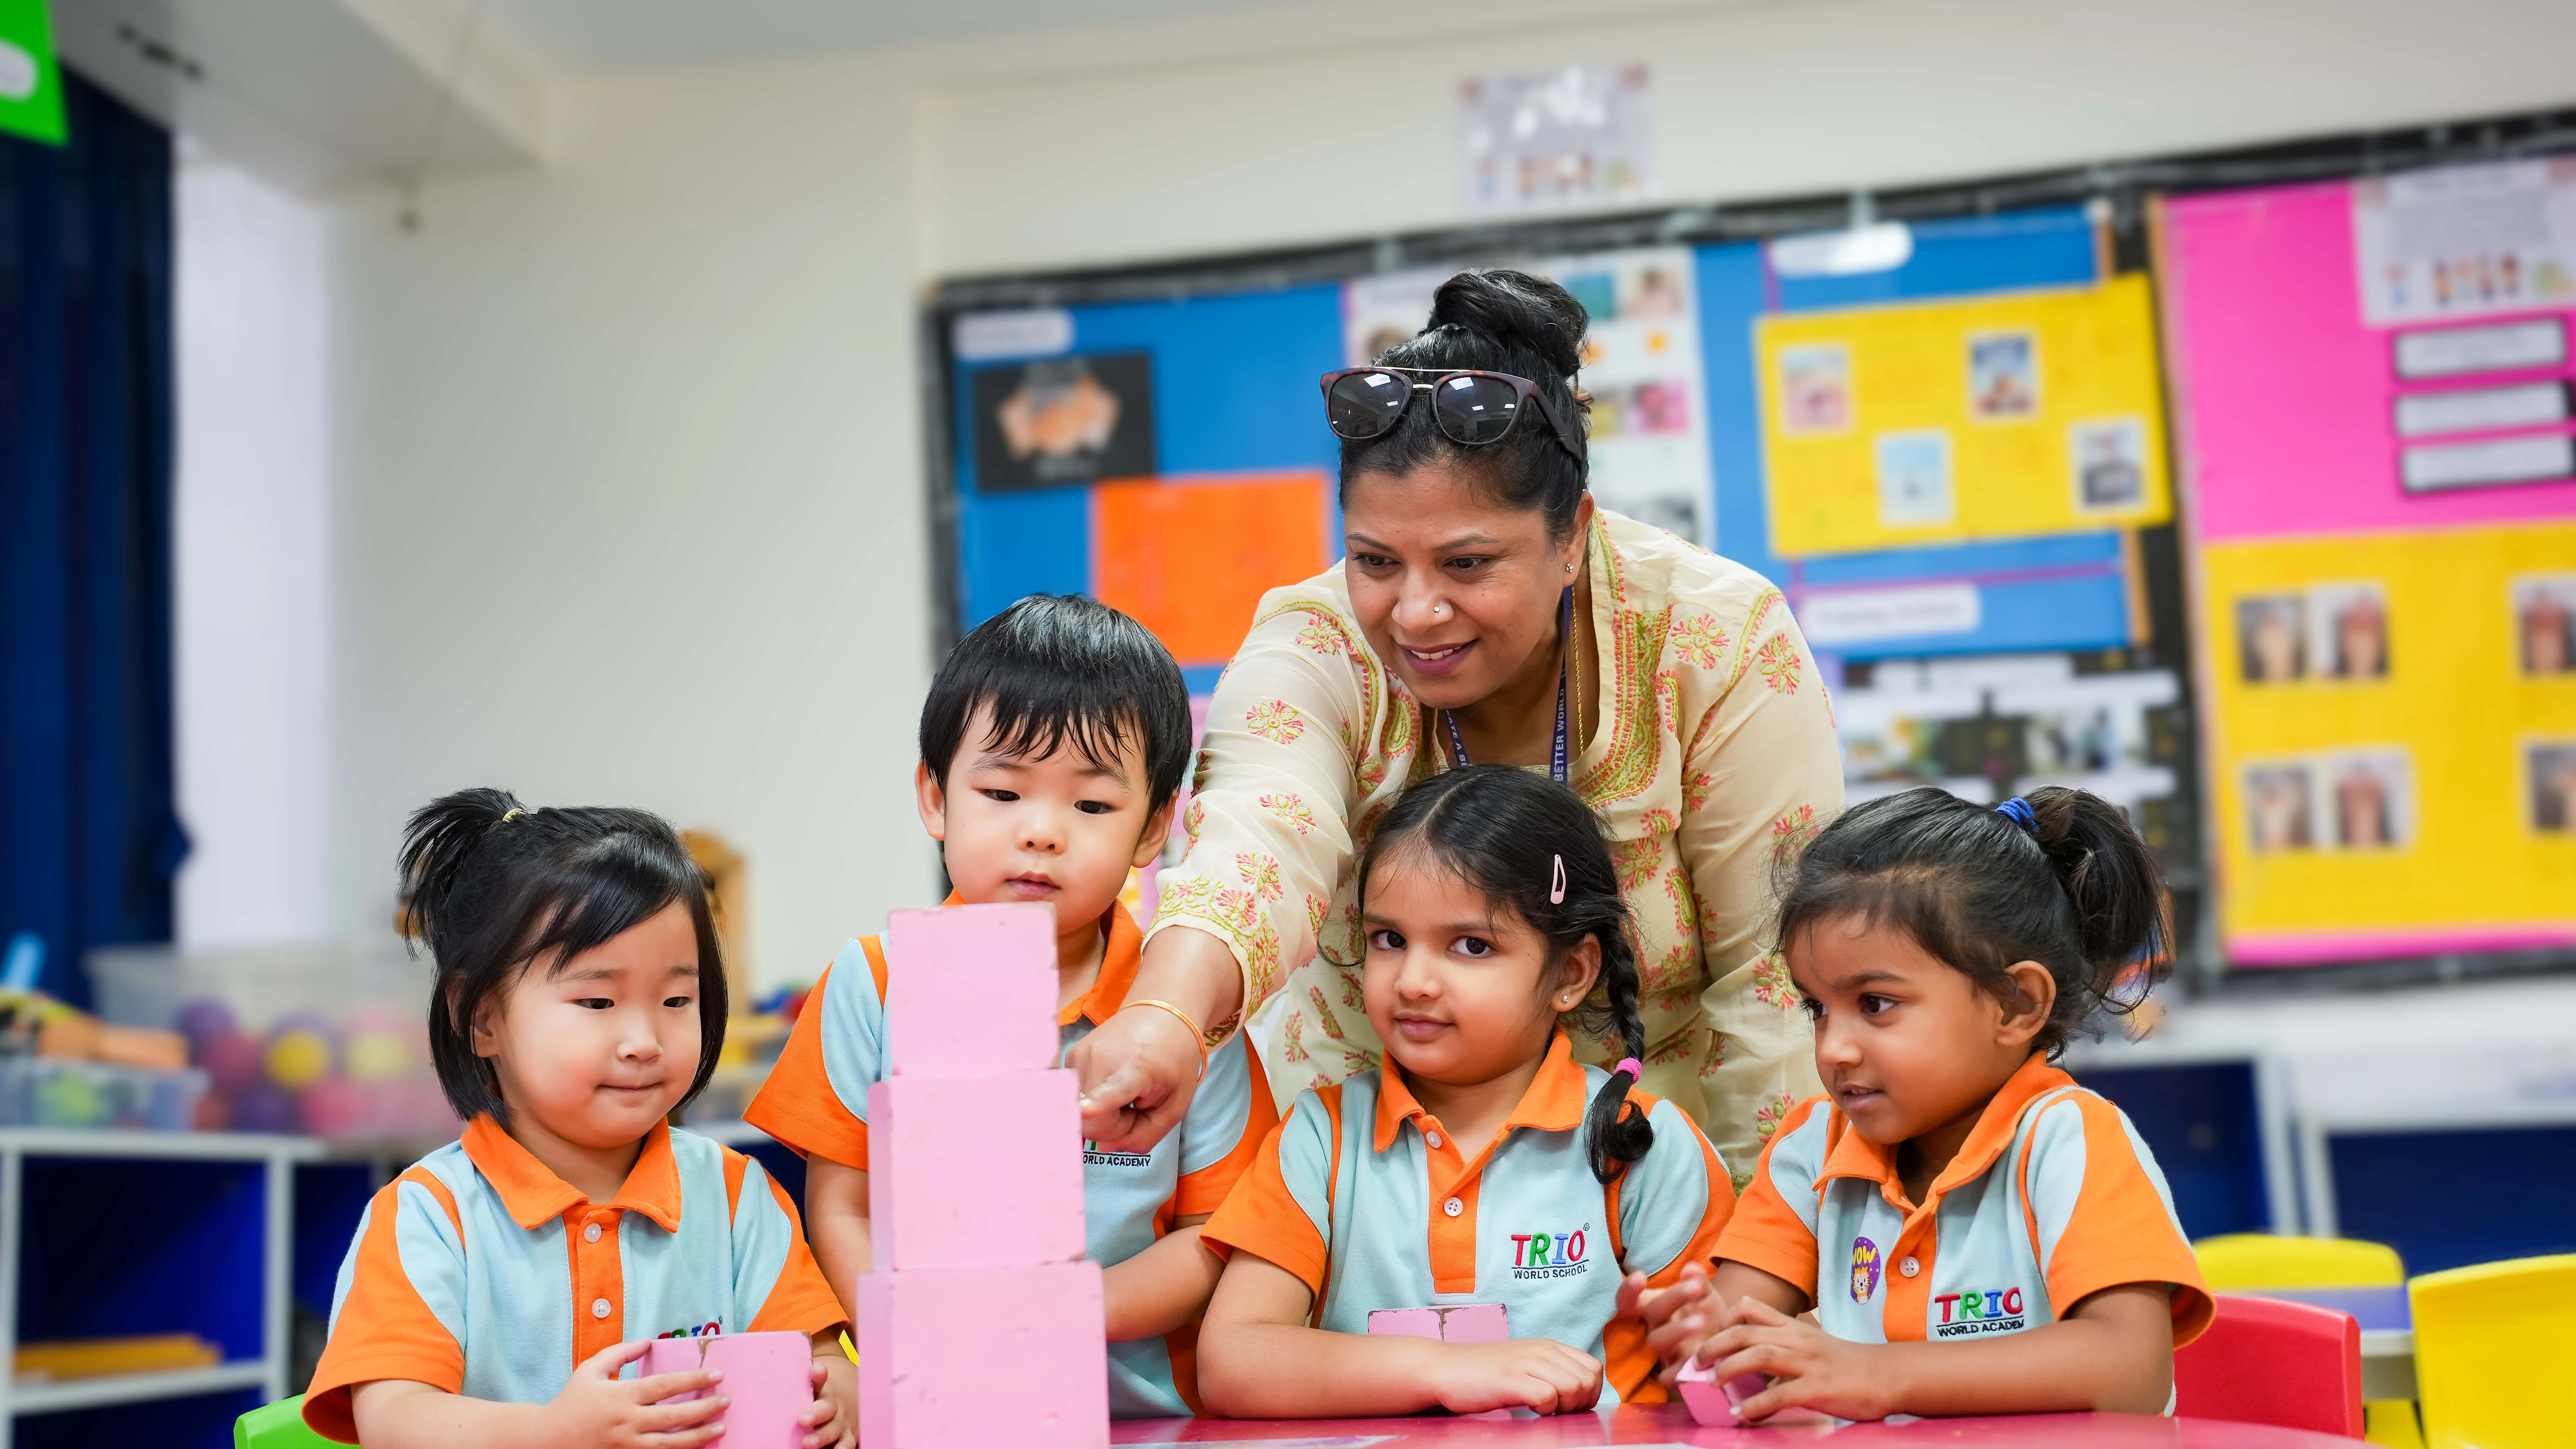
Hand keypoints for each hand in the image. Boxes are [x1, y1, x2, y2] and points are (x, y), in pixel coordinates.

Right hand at [541, 1340, 728, 1446]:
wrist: (546, 1440)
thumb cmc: (571, 1402)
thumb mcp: (590, 1370)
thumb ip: (620, 1353)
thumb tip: (648, 1341)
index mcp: (621, 1396)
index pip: (666, 1386)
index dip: (694, 1379)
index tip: (717, 1375)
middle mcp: (626, 1422)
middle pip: (674, 1417)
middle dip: (704, 1409)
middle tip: (726, 1401)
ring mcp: (626, 1445)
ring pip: (670, 1444)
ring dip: (699, 1436)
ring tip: (721, 1428)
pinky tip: (696, 1448)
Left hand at [801, 1352, 854, 1448]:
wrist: (850, 1403)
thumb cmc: (818, 1397)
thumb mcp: (810, 1387)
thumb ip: (793, 1380)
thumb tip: (753, 1369)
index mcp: (823, 1389)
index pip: (821, 1379)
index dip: (819, 1375)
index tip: (815, 1370)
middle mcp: (835, 1406)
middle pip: (827, 1408)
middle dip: (816, 1414)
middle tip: (802, 1419)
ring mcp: (843, 1423)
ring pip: (835, 1430)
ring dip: (823, 1436)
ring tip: (808, 1443)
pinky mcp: (848, 1438)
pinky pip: (847, 1445)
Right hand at [1067, 1003, 1201, 1153]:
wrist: (1162, 1012)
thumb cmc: (1174, 1060)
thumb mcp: (1174, 1105)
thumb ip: (1145, 1135)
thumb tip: (1105, 1147)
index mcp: (1136, 1067)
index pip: (1113, 1091)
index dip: (1097, 1105)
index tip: (1084, 1110)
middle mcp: (1101, 1057)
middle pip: (1093, 1122)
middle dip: (1115, 1127)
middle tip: (1138, 1107)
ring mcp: (1082, 1055)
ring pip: (1081, 1112)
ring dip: (1104, 1114)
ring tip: (1127, 1092)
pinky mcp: (1071, 1055)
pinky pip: (1077, 1096)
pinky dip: (1094, 1099)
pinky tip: (1111, 1083)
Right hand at [1429, 1338, 1604, 1415]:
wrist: (1445, 1369)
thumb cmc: (1486, 1375)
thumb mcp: (1525, 1364)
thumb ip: (1552, 1372)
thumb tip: (1581, 1395)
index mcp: (1548, 1346)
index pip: (1594, 1368)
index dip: (1590, 1393)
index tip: (1569, 1405)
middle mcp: (1540, 1350)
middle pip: (1588, 1380)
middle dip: (1579, 1403)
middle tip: (1556, 1411)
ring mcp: (1525, 1363)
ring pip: (1574, 1387)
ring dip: (1563, 1407)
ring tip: (1542, 1410)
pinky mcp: (1509, 1380)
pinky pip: (1547, 1396)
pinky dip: (1544, 1410)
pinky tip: (1529, 1409)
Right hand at [1617, 1263, 1716, 1389]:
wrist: (1729, 1347)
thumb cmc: (1710, 1317)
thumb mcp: (1707, 1296)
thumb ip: (1699, 1282)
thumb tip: (1691, 1269)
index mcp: (1657, 1307)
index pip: (1630, 1299)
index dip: (1629, 1290)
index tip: (1639, 1277)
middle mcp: (1656, 1328)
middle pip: (1653, 1312)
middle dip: (1673, 1298)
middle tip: (1695, 1287)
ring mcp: (1665, 1352)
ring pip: (1657, 1341)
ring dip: (1677, 1329)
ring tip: (1701, 1320)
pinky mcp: (1676, 1374)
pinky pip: (1668, 1376)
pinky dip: (1680, 1368)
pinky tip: (1699, 1359)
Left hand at [1698, 1295, 1892, 1422]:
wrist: (1889, 1375)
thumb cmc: (1849, 1363)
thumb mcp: (1813, 1343)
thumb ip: (1784, 1345)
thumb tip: (1751, 1359)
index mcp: (1794, 1327)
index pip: (1750, 1307)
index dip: (1723, 1318)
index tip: (1708, 1334)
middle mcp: (1797, 1339)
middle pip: (1745, 1331)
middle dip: (1714, 1345)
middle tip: (1696, 1361)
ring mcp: (1808, 1363)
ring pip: (1758, 1356)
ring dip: (1728, 1370)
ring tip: (1710, 1384)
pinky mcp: (1818, 1388)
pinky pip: (1779, 1395)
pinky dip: (1756, 1406)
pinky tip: (1741, 1415)